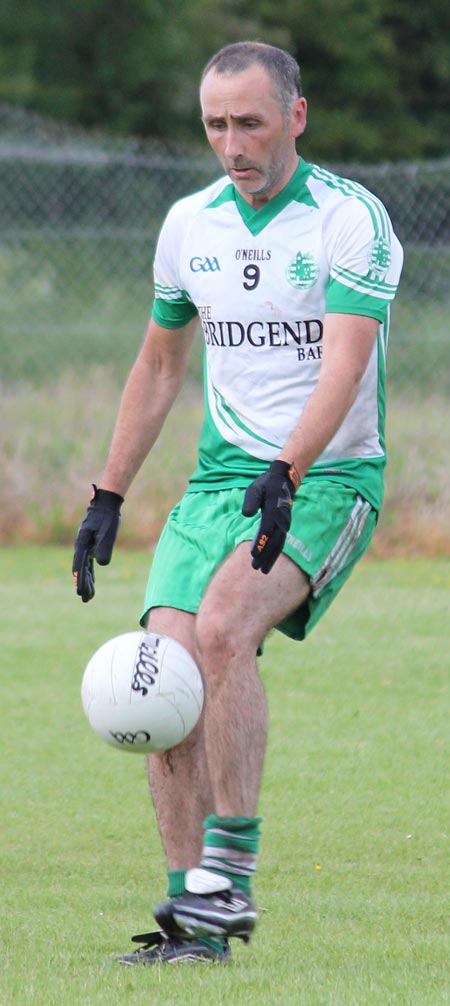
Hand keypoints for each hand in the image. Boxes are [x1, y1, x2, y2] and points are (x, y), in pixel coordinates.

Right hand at [72, 485, 122, 601]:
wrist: (105, 506)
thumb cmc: (107, 518)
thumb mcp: (108, 532)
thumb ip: (104, 547)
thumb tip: (101, 564)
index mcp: (82, 542)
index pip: (80, 563)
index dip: (79, 576)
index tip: (78, 588)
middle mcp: (81, 546)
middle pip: (81, 569)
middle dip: (82, 584)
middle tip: (83, 598)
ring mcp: (85, 548)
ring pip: (85, 569)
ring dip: (86, 582)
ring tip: (87, 598)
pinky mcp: (91, 548)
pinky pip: (89, 565)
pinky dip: (90, 575)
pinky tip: (90, 585)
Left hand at [242, 461, 299, 573]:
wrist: (283, 482)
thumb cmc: (266, 485)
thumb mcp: (255, 488)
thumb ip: (251, 501)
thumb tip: (247, 514)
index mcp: (274, 509)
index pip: (267, 528)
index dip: (260, 541)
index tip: (253, 553)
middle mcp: (282, 519)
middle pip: (273, 540)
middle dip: (265, 555)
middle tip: (255, 567)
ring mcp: (285, 524)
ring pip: (278, 544)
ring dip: (271, 558)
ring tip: (262, 571)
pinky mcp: (284, 528)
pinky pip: (280, 543)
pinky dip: (275, 554)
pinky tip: (268, 563)